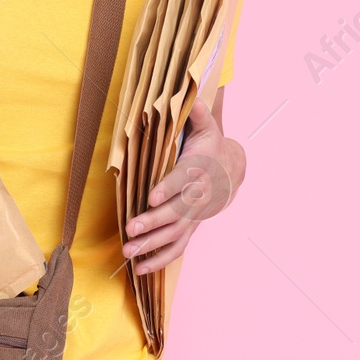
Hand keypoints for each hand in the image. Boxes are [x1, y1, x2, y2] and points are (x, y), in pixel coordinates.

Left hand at [122, 97, 243, 274]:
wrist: (231, 169)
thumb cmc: (210, 144)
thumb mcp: (207, 124)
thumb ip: (196, 111)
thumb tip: (189, 90)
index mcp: (199, 170)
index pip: (183, 181)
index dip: (167, 189)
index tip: (150, 197)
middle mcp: (198, 198)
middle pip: (176, 213)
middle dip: (153, 222)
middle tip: (130, 229)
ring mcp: (194, 217)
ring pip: (174, 235)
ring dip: (151, 246)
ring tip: (128, 254)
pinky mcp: (190, 229)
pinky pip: (177, 248)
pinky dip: (159, 260)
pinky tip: (140, 270)